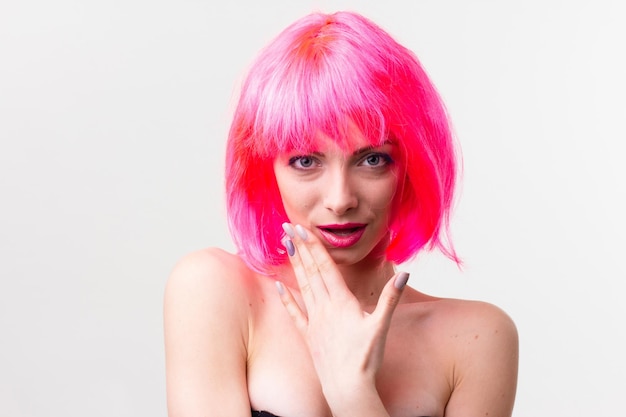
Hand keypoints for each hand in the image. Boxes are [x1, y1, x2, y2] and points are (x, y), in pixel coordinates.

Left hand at [276, 223, 408, 407]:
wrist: (348, 388)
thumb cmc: (367, 358)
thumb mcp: (381, 326)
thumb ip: (391, 297)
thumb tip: (405, 274)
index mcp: (341, 302)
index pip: (325, 266)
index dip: (314, 246)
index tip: (303, 228)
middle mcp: (324, 307)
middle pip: (311, 271)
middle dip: (300, 247)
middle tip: (288, 226)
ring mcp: (314, 321)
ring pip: (302, 286)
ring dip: (293, 264)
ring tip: (284, 245)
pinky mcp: (308, 335)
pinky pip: (294, 313)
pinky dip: (286, 298)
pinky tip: (277, 285)